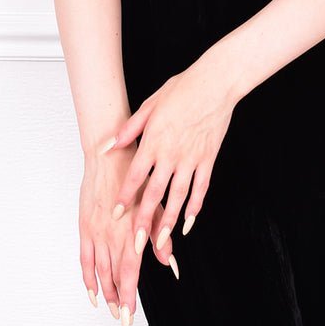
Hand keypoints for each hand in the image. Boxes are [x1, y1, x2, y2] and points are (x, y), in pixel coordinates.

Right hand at [79, 145, 168, 325]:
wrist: (109, 156)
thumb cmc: (136, 179)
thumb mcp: (154, 207)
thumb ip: (161, 239)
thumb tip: (173, 265)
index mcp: (130, 232)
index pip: (129, 274)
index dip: (130, 298)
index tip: (131, 319)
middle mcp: (112, 236)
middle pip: (113, 278)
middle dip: (119, 302)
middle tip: (124, 321)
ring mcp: (96, 232)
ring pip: (99, 272)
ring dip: (105, 293)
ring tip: (112, 309)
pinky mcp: (85, 226)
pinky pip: (84, 258)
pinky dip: (87, 277)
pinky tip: (92, 291)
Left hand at [108, 55, 236, 254]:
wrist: (215, 83)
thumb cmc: (182, 88)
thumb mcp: (149, 104)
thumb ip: (129, 128)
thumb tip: (110, 145)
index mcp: (154, 140)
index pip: (135, 175)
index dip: (125, 196)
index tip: (116, 214)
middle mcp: (172, 153)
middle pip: (155, 193)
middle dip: (144, 220)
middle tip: (137, 242)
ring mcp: (192, 158)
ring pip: (179, 197)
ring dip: (169, 221)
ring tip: (161, 241)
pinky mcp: (208, 159)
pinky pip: (201, 188)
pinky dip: (195, 207)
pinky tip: (188, 222)